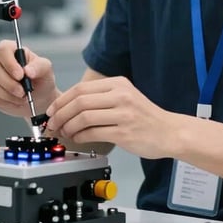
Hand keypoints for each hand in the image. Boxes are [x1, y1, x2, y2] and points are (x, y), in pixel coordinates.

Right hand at [0, 40, 58, 118]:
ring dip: (7, 94)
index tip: (20, 75)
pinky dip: (4, 102)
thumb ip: (38, 67)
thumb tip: (28, 70)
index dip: (9, 62)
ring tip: (22, 97)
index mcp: (11, 50)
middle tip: (23, 92)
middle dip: (9, 83)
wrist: (38, 98)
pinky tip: (15, 101)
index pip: (3, 49)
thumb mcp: (45, 70)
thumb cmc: (40, 79)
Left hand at [44, 76, 179, 158]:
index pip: (81, 88)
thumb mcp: (125, 97)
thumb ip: (100, 98)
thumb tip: (69, 106)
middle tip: (53, 123)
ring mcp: (123, 114)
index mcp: (118, 84)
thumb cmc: (145, 117)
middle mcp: (120, 95)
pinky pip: (93, 133)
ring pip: (84, 117)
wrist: (170, 132)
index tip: (52, 110)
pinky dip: (80, 136)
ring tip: (64, 132)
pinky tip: (77, 138)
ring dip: (68, 126)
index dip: (62, 100)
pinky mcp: (124, 132)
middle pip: (79, 101)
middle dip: (60, 114)